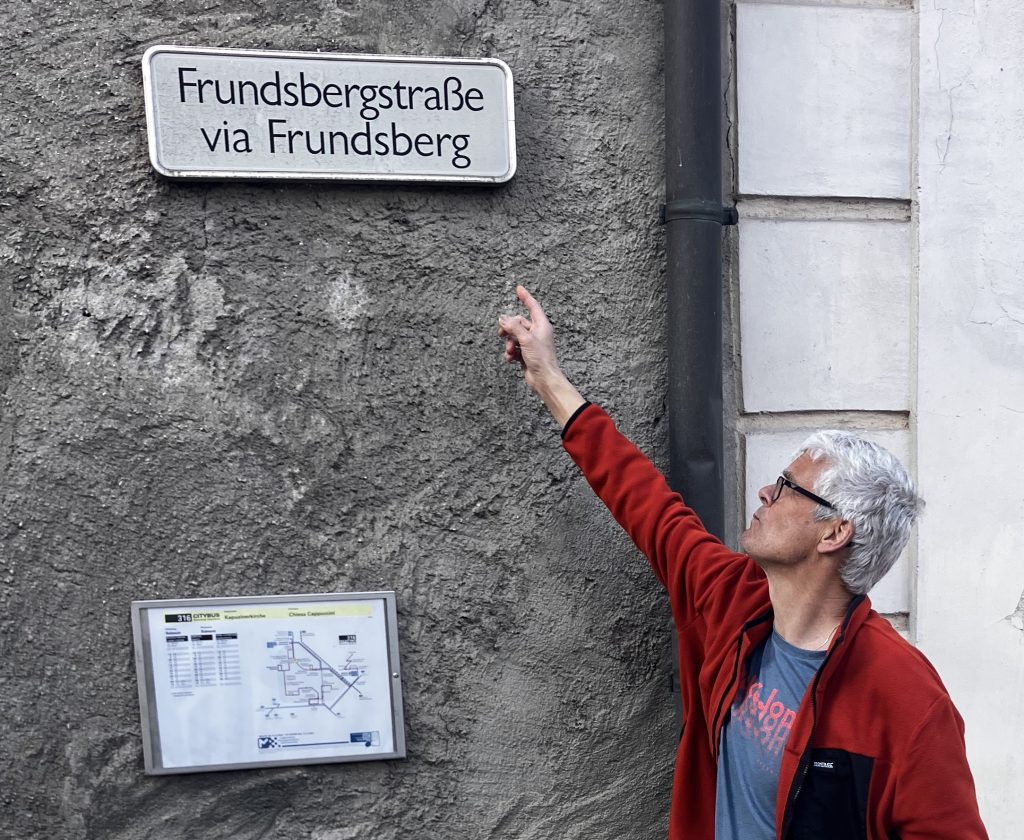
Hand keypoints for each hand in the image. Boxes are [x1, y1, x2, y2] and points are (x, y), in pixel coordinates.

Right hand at [498, 285, 584, 427]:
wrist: (544, 380)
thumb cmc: (541, 359)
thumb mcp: (526, 339)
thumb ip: (513, 327)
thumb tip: (502, 318)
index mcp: (541, 325)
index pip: (533, 306)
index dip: (525, 297)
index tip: (518, 288)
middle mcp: (537, 333)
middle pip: (518, 323)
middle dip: (509, 329)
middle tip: (501, 334)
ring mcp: (531, 344)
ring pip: (514, 336)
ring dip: (509, 343)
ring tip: (511, 352)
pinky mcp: (526, 354)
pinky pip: (514, 348)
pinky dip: (510, 352)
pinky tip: (511, 359)